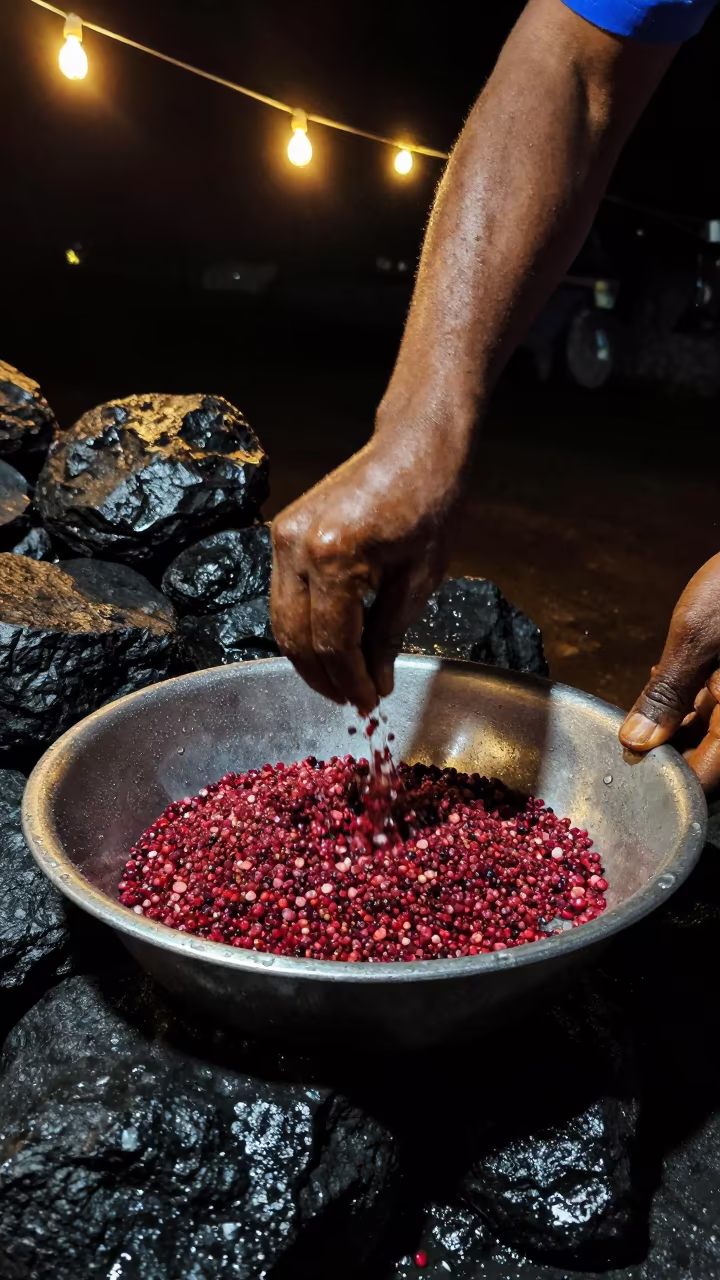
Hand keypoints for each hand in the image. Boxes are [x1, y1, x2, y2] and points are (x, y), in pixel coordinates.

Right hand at [270, 425, 466, 714]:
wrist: (415, 446)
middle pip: (298, 637)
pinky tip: (327, 646)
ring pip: (282, 622)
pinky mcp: (281, 532)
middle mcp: (297, 547)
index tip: (370, 704)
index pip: (334, 642)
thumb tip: (376, 683)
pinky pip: (282, 597)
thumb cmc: (430, 504)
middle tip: (354, 702)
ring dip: (308, 659)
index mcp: (335, 557)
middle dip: (325, 678)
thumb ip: (389, 636)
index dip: (352, 682)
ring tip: (341, 682)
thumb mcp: (419, 580)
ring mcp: (282, 537)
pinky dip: (301, 628)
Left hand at [619, 553, 719, 790]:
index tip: (627, 771)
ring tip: (642, 715)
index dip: (666, 783)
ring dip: (679, 731)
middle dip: (669, 755)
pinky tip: (671, 686)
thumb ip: (666, 693)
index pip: (705, 781)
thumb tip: (635, 741)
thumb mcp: (695, 637)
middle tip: (628, 742)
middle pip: (710, 761)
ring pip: (714, 737)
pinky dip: (696, 707)